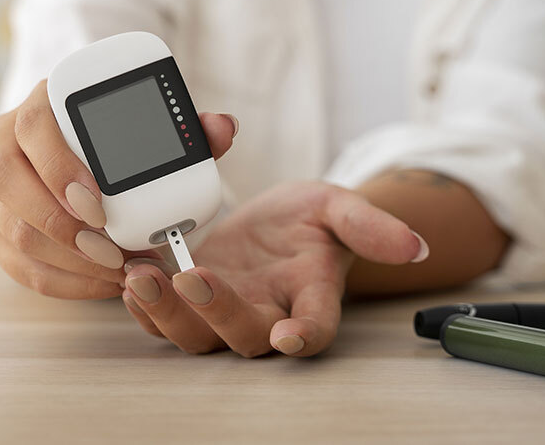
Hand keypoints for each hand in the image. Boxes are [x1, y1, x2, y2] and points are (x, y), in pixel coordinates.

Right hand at [0, 78, 237, 298]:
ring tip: (117, 270)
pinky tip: (102, 284)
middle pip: (8, 182)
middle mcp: (4, 142)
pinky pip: (17, 264)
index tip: (98, 203)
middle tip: (112, 251)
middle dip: (62, 225)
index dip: (60, 167)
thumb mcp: (152, 126)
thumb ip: (188, 128)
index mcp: (42, 105)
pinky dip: (63, 281)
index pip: (33, 128)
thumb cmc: (118, 139)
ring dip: (67, 259)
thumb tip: (222, 129)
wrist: (78, 151)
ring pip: (12, 230)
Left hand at [121, 181, 428, 356]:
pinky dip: (144, 304)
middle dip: (217, 312)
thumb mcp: (340, 208)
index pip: (316, 327)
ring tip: (143, 276)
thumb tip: (414, 244)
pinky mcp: (191, 301)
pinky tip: (129, 274)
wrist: (278, 223)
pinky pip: (164, 319)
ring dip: (167, 312)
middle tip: (193, 277)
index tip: (290, 334)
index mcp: (312, 296)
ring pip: (197, 336)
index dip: (304, 334)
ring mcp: (227, 311)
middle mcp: (269, 314)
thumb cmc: (313, 221)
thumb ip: (371, 226)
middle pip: (245, 336)